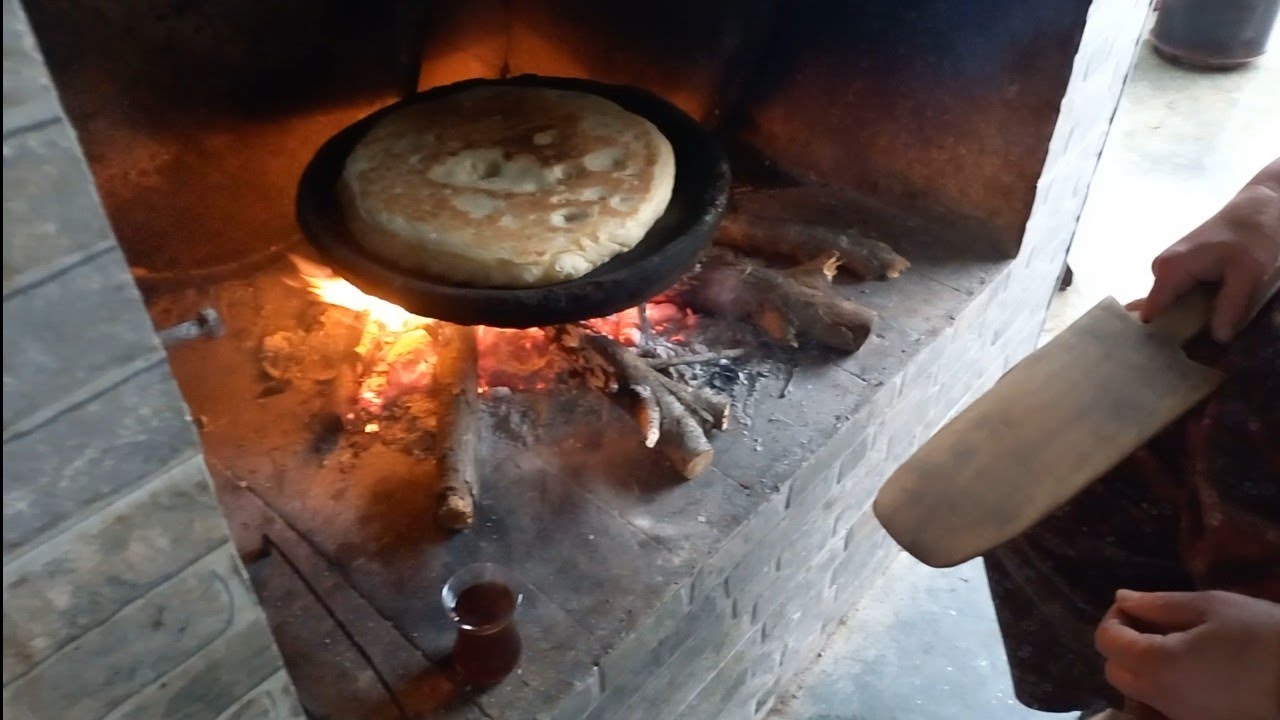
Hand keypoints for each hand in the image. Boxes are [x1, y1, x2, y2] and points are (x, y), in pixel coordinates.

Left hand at [1094, 589, 1279, 719]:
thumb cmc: (1265, 637)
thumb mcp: (1212, 607)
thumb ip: (1159, 604)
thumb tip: (1122, 599)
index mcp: (1156, 665)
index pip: (1105, 642)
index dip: (1115, 618)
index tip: (1140, 606)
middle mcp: (1161, 698)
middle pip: (1115, 671)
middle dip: (1123, 644)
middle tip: (1155, 623)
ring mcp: (1181, 718)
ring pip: (1138, 692)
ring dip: (1143, 666)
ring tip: (1178, 643)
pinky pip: (1165, 705)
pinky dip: (1165, 685)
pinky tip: (1196, 667)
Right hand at [1139, 158, 1279, 341]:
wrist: (1264, 206)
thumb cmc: (1255, 237)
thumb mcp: (1248, 273)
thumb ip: (1231, 306)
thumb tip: (1219, 339)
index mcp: (1169, 270)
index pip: (1149, 314)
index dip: (1156, 338)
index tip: (1166, 362)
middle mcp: (1161, 270)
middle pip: (1159, 312)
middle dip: (1174, 332)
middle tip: (1194, 356)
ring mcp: (1170, 269)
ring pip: (1172, 306)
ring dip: (1187, 322)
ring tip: (1203, 342)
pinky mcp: (1182, 269)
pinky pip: (1181, 297)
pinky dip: (1193, 311)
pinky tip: (1208, 323)